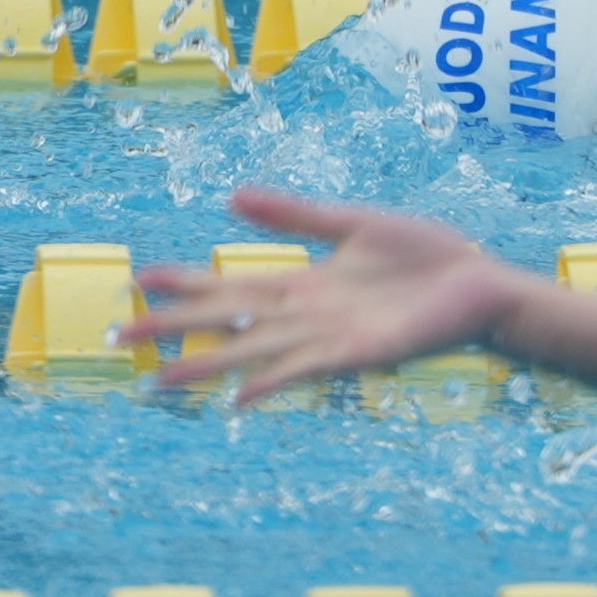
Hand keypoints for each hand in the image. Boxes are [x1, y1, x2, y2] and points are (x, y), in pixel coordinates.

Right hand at [120, 189, 526, 405]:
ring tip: (157, 381)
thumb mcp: (354, 223)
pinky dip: (269, 383)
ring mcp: (328, 337)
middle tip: (117, 336)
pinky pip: (304, 371)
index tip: (138, 277)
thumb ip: (297, 215)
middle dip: (175, 328)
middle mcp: (306, 314)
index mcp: (305, 282)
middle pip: (228, 320)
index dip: (187, 281)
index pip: (232, 282)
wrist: (479, 281)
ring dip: (205, 367)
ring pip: (253, 351)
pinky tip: (235, 400)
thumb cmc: (425, 254)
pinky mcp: (359, 353)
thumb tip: (234, 196)